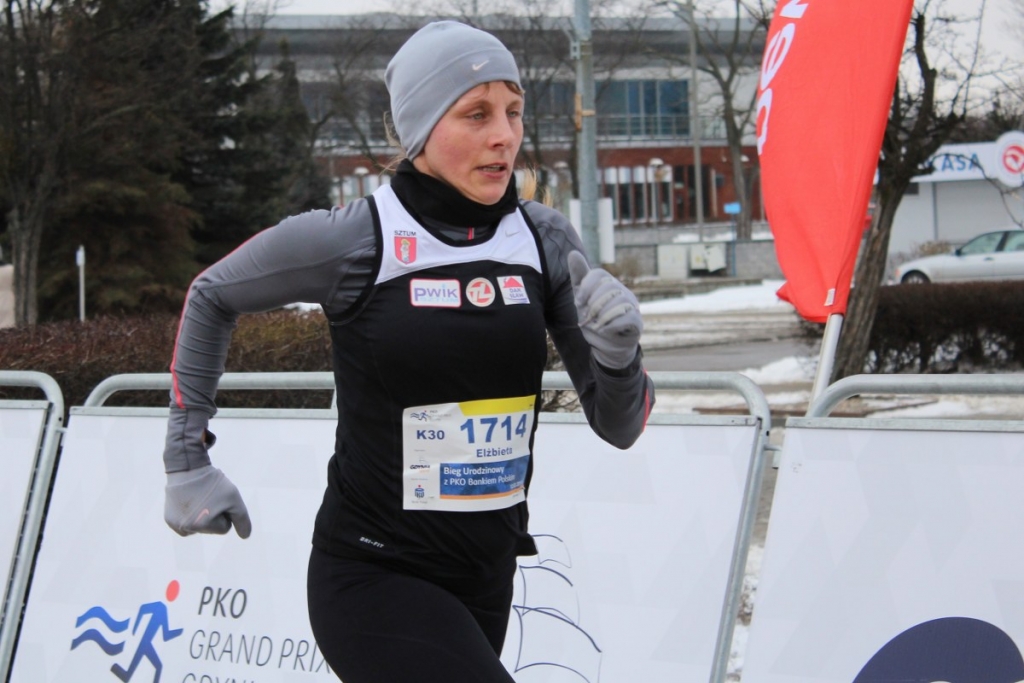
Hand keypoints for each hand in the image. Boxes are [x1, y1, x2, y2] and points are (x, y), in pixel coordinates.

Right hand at [164, 465, 251, 538]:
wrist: (189, 467)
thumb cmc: (213, 483)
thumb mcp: (234, 498)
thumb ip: (242, 519)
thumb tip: (245, 536)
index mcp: (201, 525)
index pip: (224, 528)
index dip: (225, 512)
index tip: (218, 499)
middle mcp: (185, 528)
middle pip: (211, 529)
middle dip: (213, 515)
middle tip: (208, 497)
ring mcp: (174, 525)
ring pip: (199, 528)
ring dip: (202, 516)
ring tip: (199, 498)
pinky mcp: (168, 519)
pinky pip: (187, 524)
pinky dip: (191, 515)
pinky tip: (190, 502)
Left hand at [567, 250, 641, 368]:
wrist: (606, 347)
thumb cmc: (594, 321)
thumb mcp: (582, 299)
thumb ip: (579, 277)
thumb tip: (573, 253)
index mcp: (609, 285)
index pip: (600, 274)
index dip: (587, 287)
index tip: (578, 302)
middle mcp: (623, 292)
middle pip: (609, 286)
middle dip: (593, 304)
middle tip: (587, 316)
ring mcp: (632, 306)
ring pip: (619, 301)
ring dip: (601, 316)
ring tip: (596, 325)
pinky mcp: (637, 322)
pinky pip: (628, 316)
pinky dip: (612, 324)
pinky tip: (604, 330)